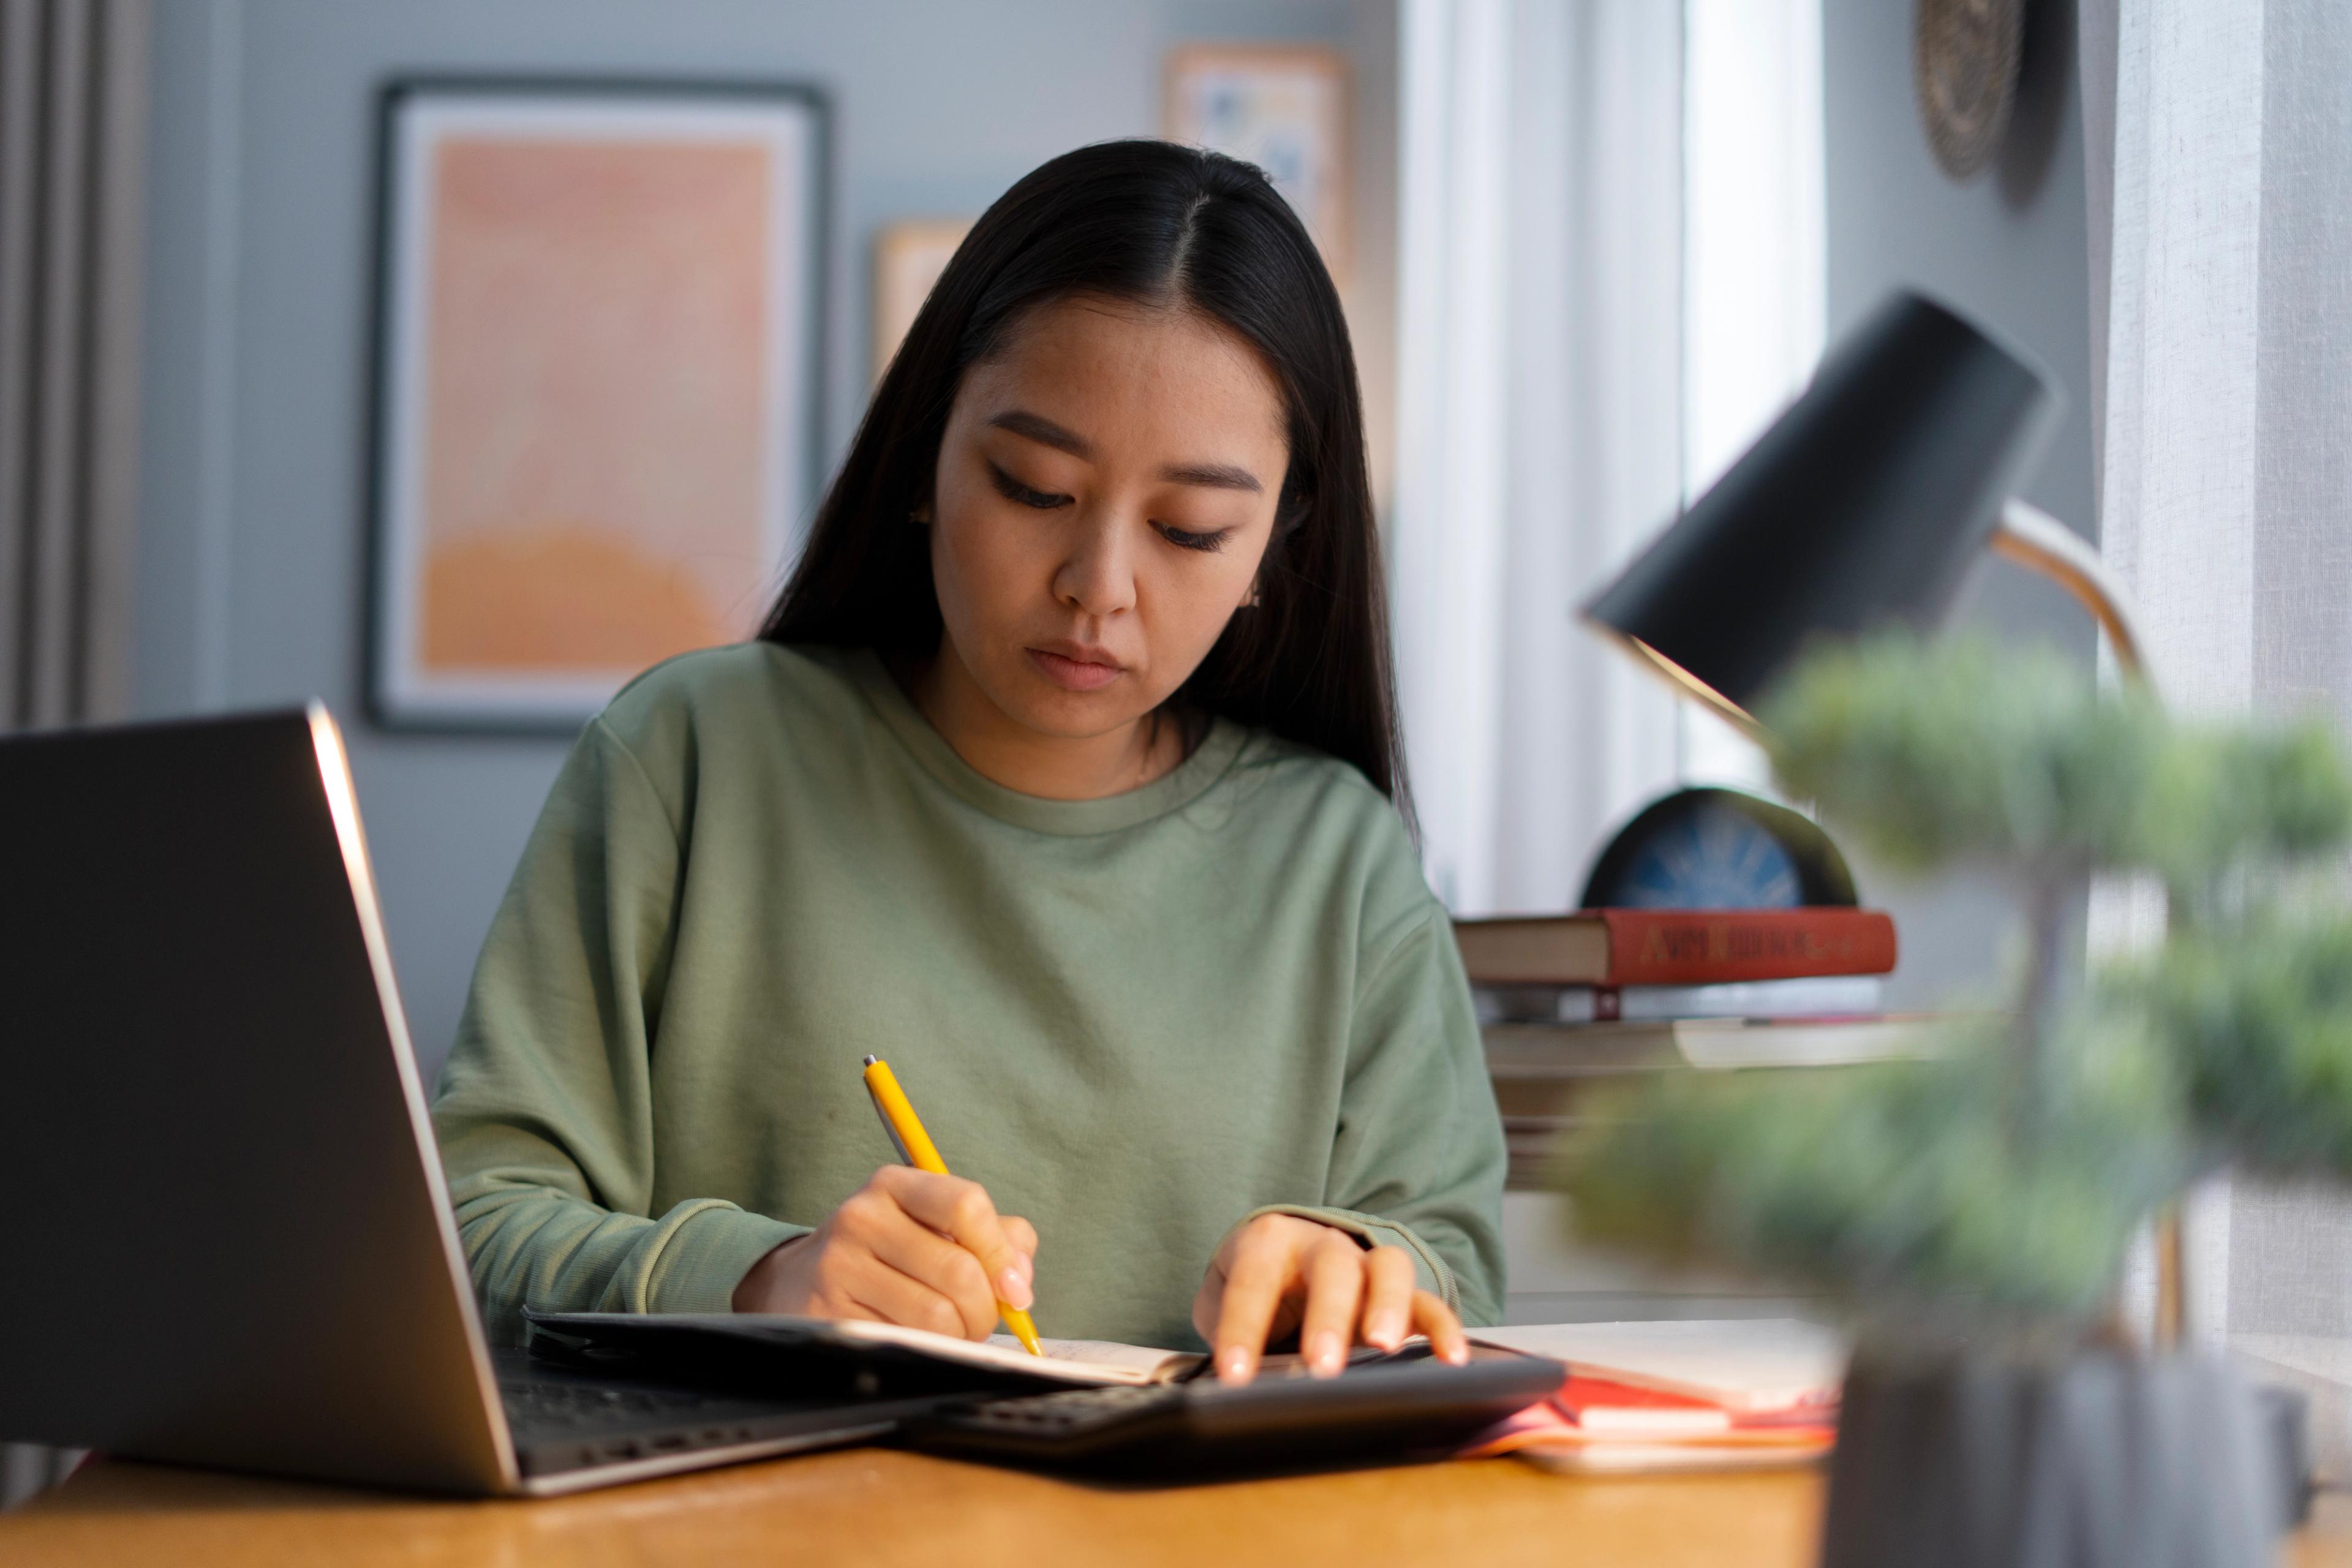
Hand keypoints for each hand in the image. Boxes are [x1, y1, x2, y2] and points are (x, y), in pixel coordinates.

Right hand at [732, 1165, 1037, 1339]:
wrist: (800, 1282)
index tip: (1013, 1289)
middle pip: (958, 1271)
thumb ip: (997, 1239)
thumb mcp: (938, 1228)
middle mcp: (862, 1217)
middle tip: (979, 1322)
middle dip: (984, 1310)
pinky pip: (904, 1343)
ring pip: (936, 1315)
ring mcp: (838, 1266)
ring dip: (958, 1336)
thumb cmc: (891, 1255)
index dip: (1000, 1253)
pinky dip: (927, 1352)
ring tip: (950, 1333)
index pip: (966, 1204)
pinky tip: (918, 1343)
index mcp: (895, 1185)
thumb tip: (1019, 1281)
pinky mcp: (827, 1314)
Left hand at [1191, 1213, 1469, 1383]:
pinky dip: (1443, 1326)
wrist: (1286, 1257)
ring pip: (1387, 1269)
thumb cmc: (1254, 1286)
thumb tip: (1235, 1380)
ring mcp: (1365, 1264)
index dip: (1242, 1328)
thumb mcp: (1222, 1301)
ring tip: (1384, 1347)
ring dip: (1387, 1307)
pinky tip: (1451, 1360)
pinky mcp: (1400, 1293)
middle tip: (1321, 1365)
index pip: (1253, 1280)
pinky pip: (1428, 1301)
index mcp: (1268, 1242)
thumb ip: (1227, 1328)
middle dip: (1328, 1315)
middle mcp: (1322, 1245)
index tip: (1235, 1376)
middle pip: (1331, 1267)